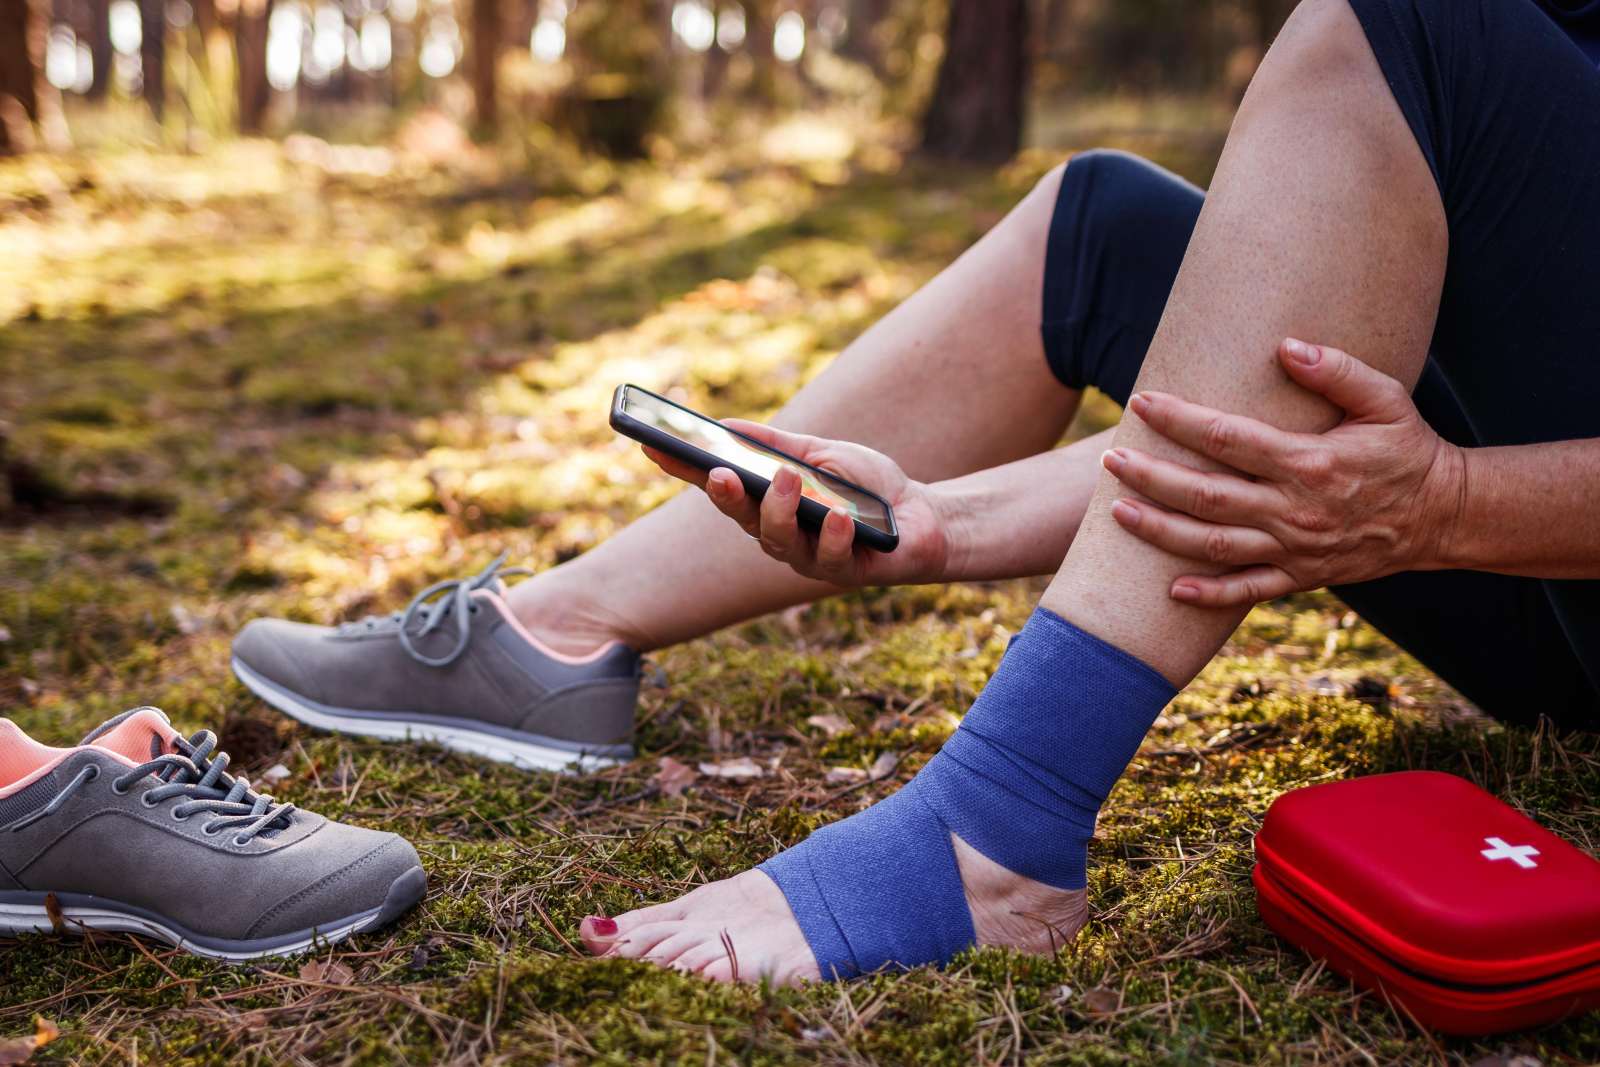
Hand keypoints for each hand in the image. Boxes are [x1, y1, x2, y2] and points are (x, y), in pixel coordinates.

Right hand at [643, 419, 952, 586]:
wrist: (922, 517)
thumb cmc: (867, 486)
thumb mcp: (821, 454)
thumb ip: (778, 446)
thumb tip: (726, 426)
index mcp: (767, 504)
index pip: (719, 486)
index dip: (684, 470)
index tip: (654, 446)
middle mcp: (779, 535)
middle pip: (742, 518)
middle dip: (727, 496)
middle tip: (720, 473)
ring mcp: (808, 556)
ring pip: (779, 541)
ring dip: (781, 509)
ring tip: (790, 480)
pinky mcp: (843, 572)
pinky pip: (830, 556)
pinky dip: (833, 533)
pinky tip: (839, 515)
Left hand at [1101, 338, 1463, 607]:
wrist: (1444, 516)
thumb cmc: (1408, 449)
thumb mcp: (1386, 399)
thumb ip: (1336, 370)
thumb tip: (1284, 345)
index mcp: (1308, 461)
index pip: (1226, 438)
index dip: (1178, 419)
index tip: (1142, 401)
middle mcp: (1294, 509)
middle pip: (1204, 495)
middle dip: (1151, 477)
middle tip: (1111, 459)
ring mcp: (1295, 549)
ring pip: (1213, 544)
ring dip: (1160, 531)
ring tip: (1116, 512)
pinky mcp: (1301, 577)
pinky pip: (1247, 592)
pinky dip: (1208, 595)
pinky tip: (1170, 589)